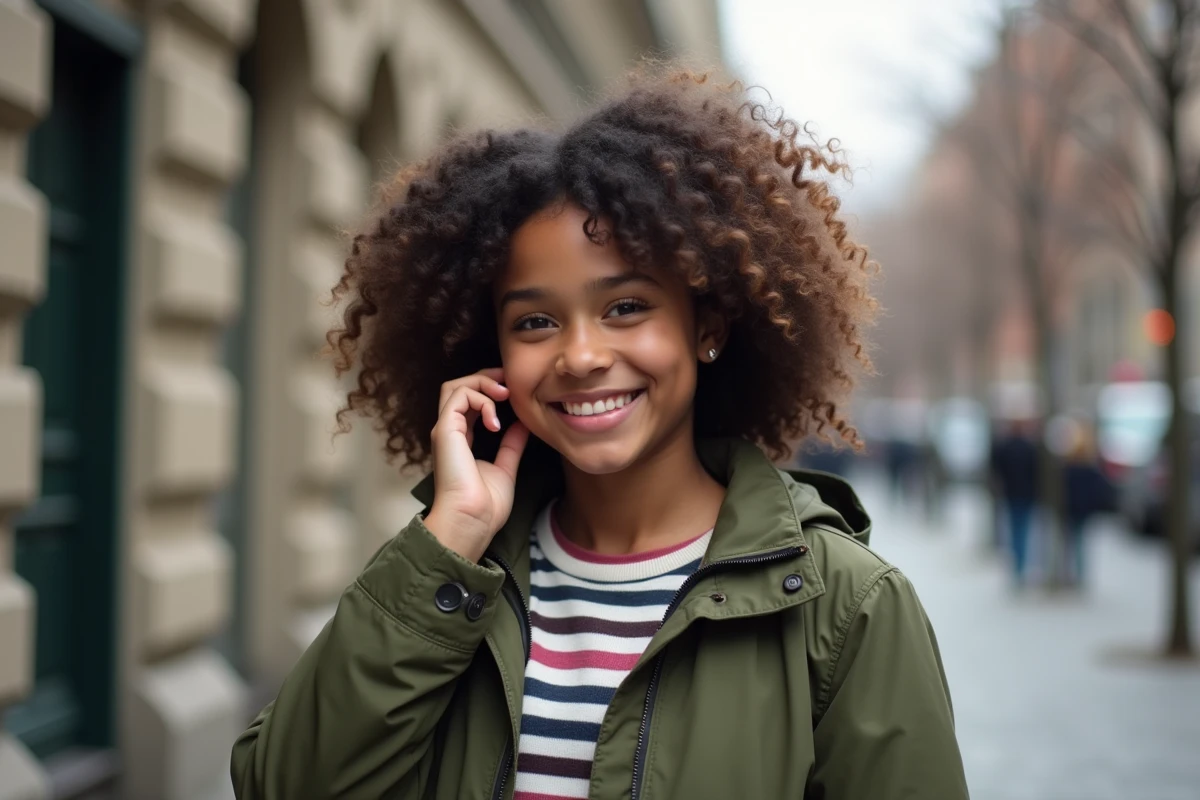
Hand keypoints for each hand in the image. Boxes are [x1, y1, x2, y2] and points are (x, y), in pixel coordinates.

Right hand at [424, 368, 529, 561]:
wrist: (472, 521)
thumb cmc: (485, 505)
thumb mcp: (505, 467)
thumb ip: (511, 444)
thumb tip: (524, 423)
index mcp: (460, 439)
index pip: (468, 402)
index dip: (489, 390)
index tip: (513, 391)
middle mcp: (449, 431)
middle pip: (457, 387)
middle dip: (485, 377)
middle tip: (509, 382)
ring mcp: (445, 429)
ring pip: (455, 386)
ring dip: (483, 383)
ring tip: (505, 395)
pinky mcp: (445, 430)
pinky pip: (460, 397)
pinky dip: (482, 400)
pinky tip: (497, 421)